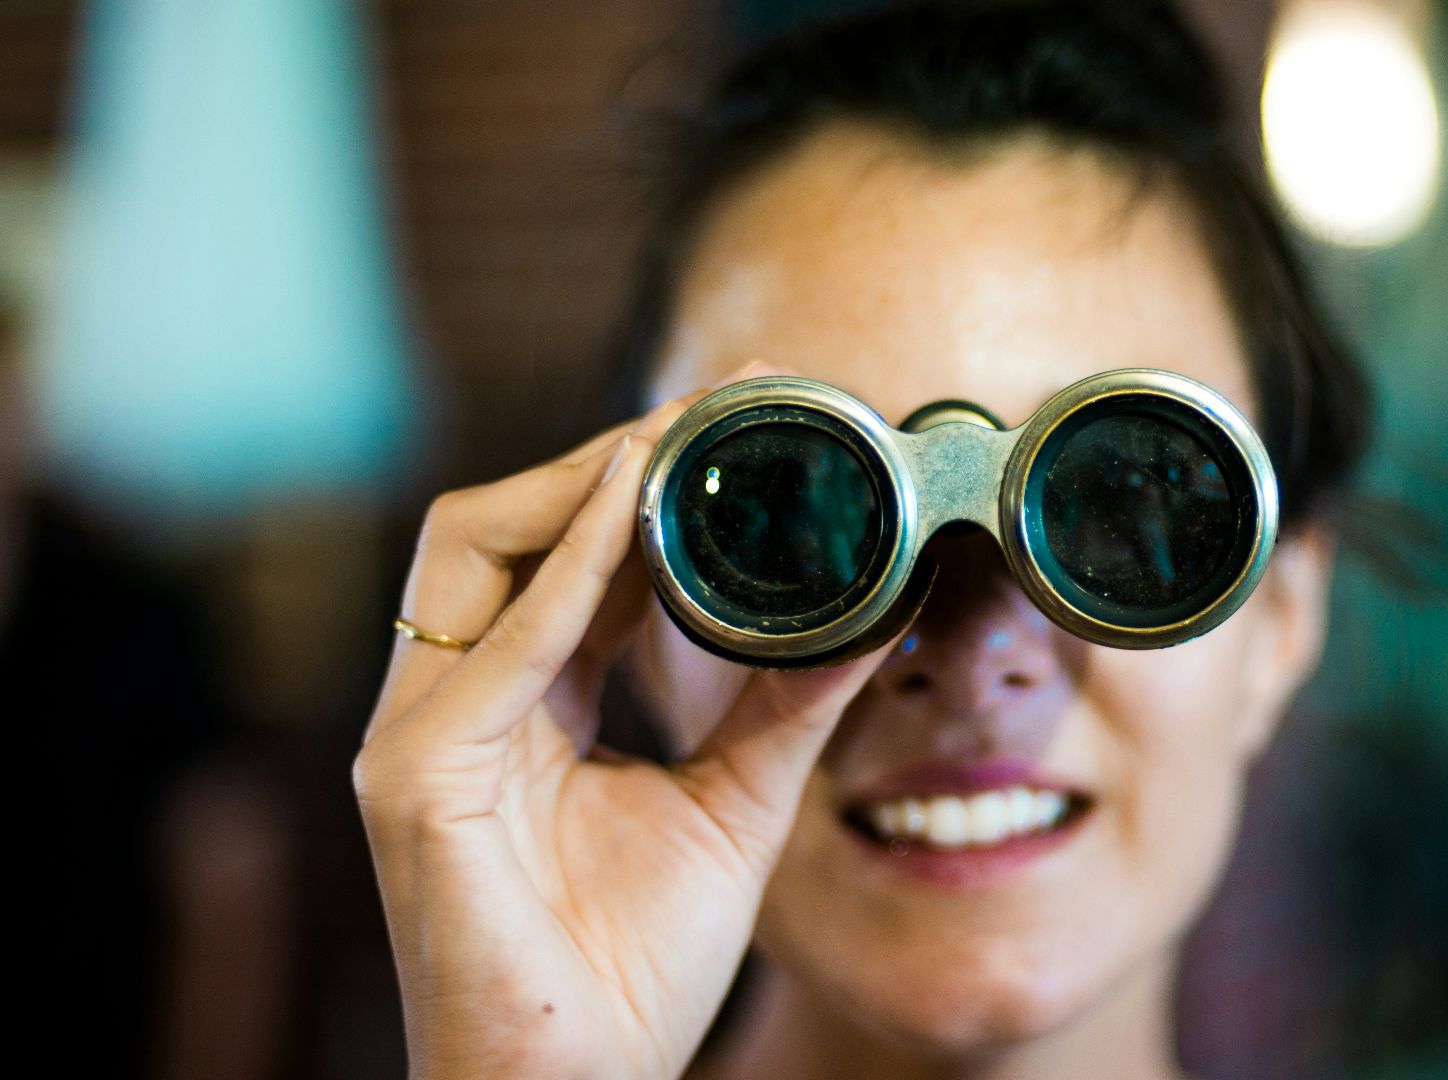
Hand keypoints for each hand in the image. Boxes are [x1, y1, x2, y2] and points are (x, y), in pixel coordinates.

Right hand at [355, 363, 891, 1078]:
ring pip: (471, 550)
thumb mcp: (733, 806)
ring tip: (680, 431)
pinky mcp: (415, 781)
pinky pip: (496, 647)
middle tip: (722, 399)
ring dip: (579, 481)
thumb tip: (873, 614)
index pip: (567, 557)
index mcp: (521, 708)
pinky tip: (636, 502)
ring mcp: (420, 738)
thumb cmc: (630, 969)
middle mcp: (455, 705)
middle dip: (607, 453)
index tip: (742, 416)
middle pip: (503, 527)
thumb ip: (786, 707)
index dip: (645, 479)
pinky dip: (567, 568)